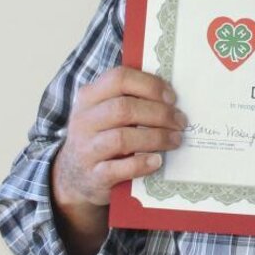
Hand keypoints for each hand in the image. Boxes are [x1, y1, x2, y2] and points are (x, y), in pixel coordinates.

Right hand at [52, 66, 185, 209]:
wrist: (74, 177)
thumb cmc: (102, 135)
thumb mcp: (106, 111)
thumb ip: (131, 98)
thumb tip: (172, 95)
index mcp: (89, 96)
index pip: (119, 78)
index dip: (150, 85)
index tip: (172, 97)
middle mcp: (83, 120)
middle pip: (124, 108)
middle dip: (159, 114)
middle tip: (180, 122)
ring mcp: (85, 149)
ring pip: (122, 138)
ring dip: (156, 138)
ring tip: (175, 140)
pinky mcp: (92, 176)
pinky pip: (119, 168)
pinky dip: (142, 164)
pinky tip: (157, 161)